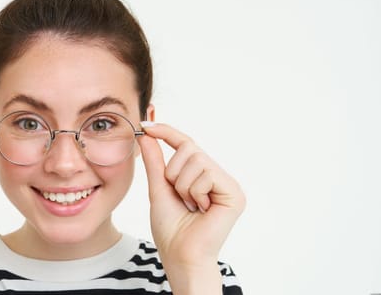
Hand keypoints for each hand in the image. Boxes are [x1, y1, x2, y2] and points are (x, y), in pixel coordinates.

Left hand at [137, 122, 245, 268]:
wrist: (180, 256)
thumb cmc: (171, 229)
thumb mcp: (158, 188)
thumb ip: (155, 161)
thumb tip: (146, 133)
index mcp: (204, 175)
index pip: (186, 144)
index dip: (166, 132)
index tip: (145, 124)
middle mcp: (219, 176)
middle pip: (190, 148)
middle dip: (173, 172)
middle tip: (179, 197)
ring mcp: (229, 184)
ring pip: (196, 160)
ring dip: (182, 185)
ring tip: (190, 206)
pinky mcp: (235, 193)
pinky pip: (207, 174)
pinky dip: (195, 192)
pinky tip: (201, 210)